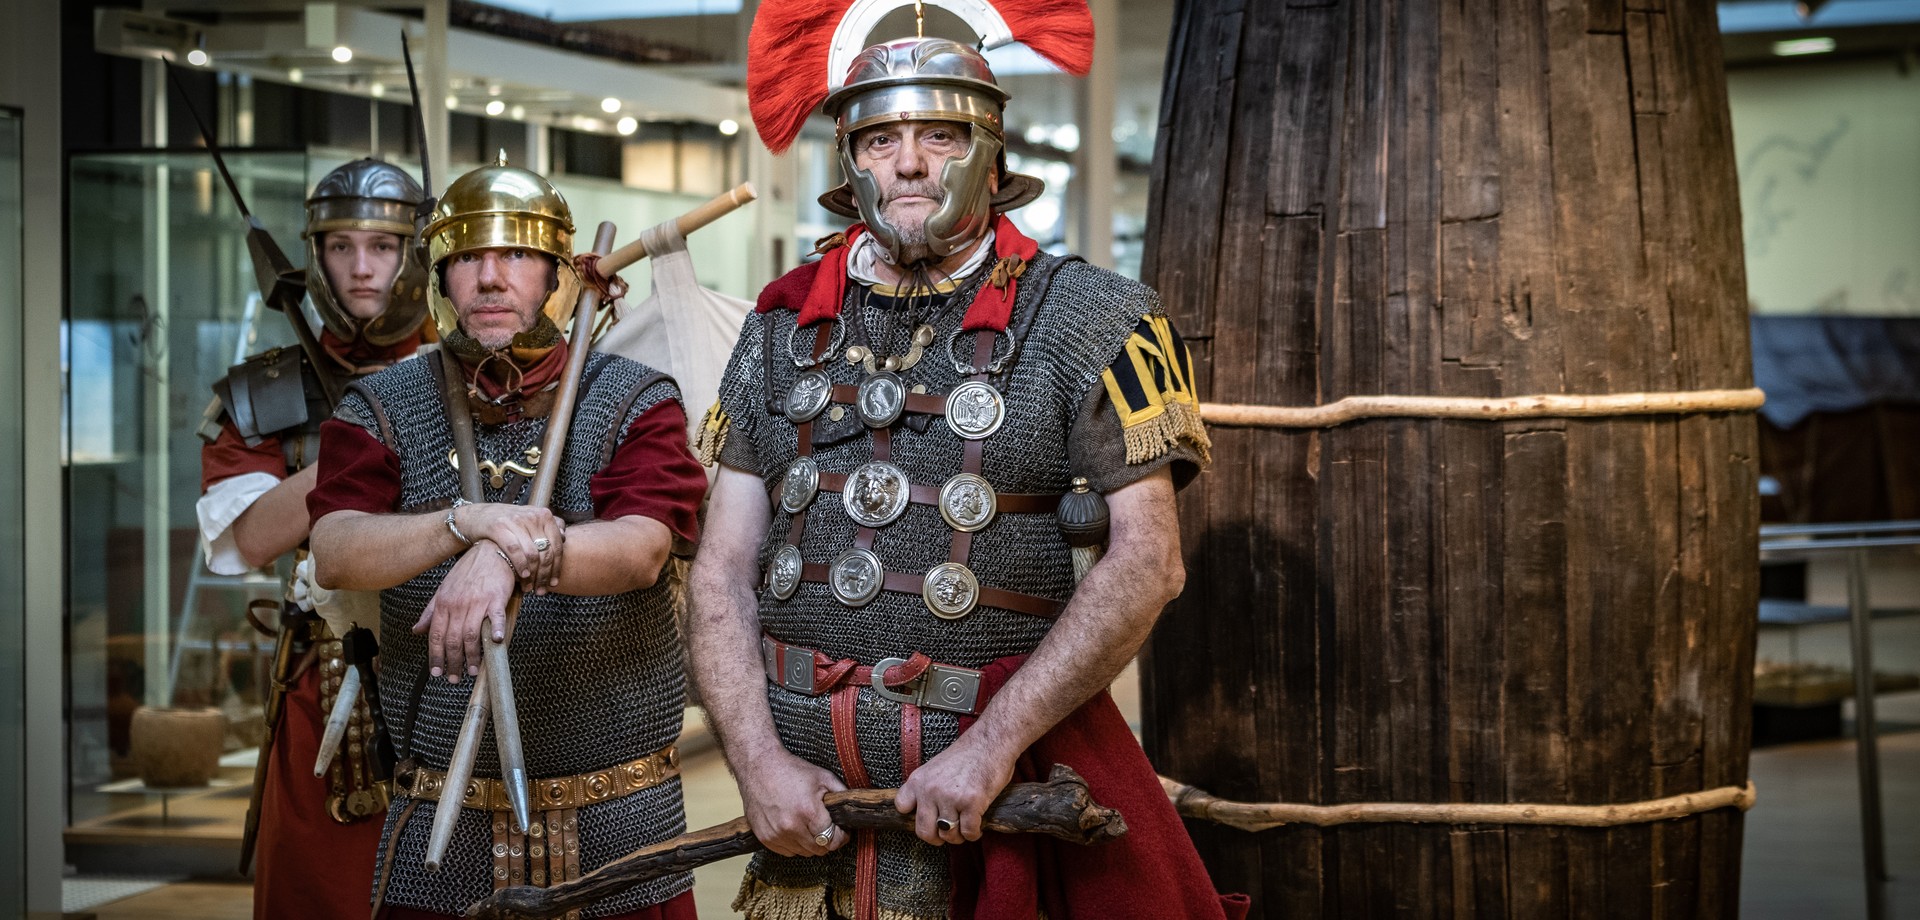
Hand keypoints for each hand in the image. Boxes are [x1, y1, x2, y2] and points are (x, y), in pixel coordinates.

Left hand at [413, 539, 515, 681]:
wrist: (491, 551)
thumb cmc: (469, 571)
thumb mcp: (444, 590)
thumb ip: (431, 612)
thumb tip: (417, 630)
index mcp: (443, 604)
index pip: (435, 635)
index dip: (435, 656)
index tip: (436, 672)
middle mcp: (458, 605)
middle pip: (452, 640)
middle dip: (452, 662)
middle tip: (455, 678)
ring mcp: (477, 602)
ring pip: (471, 635)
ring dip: (472, 656)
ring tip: (473, 670)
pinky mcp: (496, 599)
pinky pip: (494, 618)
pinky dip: (495, 631)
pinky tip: (496, 643)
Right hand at [450, 502, 565, 593]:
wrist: (478, 515)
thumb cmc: (508, 521)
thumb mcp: (530, 519)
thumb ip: (547, 526)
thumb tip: (564, 537)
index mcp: (544, 515)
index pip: (557, 546)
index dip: (557, 567)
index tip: (554, 583)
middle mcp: (532, 516)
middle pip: (546, 552)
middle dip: (544, 575)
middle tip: (541, 590)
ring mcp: (516, 521)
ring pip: (532, 554)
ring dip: (533, 575)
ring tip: (530, 587)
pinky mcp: (499, 527)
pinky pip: (515, 551)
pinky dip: (521, 565)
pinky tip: (523, 576)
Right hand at [736, 748, 850, 856]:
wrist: (759, 766)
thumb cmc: (791, 770)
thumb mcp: (823, 777)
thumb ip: (841, 794)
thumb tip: (853, 810)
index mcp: (808, 812)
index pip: (832, 840)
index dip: (841, 837)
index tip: (842, 832)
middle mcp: (791, 827)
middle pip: (819, 850)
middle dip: (827, 840)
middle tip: (827, 827)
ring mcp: (776, 834)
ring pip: (803, 853)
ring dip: (810, 843)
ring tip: (808, 825)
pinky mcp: (765, 838)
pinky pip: (787, 852)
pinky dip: (794, 844)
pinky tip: (794, 827)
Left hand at [893, 732, 1015, 845]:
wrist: (991, 741)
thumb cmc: (967, 754)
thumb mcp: (936, 767)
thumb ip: (928, 787)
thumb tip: (926, 813)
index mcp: (919, 780)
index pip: (902, 807)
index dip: (914, 817)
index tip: (928, 818)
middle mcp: (931, 790)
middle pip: (924, 832)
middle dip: (937, 837)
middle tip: (947, 832)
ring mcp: (951, 797)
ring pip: (948, 835)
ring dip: (958, 836)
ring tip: (965, 827)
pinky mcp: (972, 803)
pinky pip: (968, 832)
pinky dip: (974, 834)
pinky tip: (977, 826)